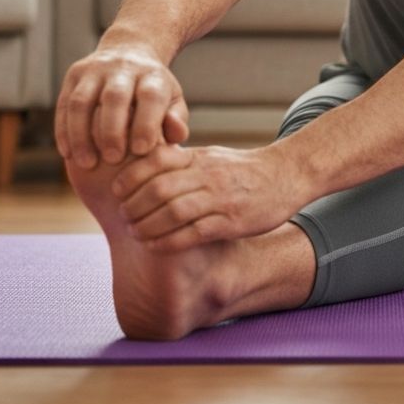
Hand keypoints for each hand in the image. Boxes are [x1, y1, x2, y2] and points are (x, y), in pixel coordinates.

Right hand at [55, 44, 189, 169]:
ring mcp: (95, 69)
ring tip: (86, 163)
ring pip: (82, 101)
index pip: (150, 96)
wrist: (129, 51)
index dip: (145, 124)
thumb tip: (176, 136)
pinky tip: (68, 153)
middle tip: (112, 159)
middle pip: (114, 97)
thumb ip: (176, 120)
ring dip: (81, 134)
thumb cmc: (154, 90)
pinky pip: (64, 103)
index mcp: (152, 76)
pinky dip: (64, 130)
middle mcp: (123, 68)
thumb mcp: (172, 100)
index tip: (141, 151)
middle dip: (112, 131)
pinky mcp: (74, 74)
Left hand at [110, 143, 306, 251]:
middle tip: (123, 217)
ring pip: (172, 212)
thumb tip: (144, 168)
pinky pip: (192, 233)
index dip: (129, 177)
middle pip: (158, 188)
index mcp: (199, 157)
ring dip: (147, 227)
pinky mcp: (231, 222)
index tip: (117, 191)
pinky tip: (155, 246)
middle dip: (133, 206)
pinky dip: (168, 242)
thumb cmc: (243, 169)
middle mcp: (207, 175)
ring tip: (135, 234)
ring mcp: (220, 199)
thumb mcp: (212, 156)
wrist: (287, 175)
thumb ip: (182, 162)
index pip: (155, 160)